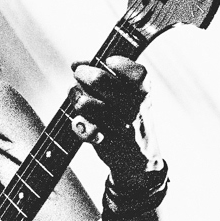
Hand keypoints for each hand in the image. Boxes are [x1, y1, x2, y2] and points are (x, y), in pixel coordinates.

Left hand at [69, 56, 149, 170]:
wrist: (140, 160)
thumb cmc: (129, 119)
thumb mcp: (132, 97)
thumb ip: (108, 76)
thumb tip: (76, 62)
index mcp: (143, 93)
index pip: (136, 71)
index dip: (118, 62)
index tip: (107, 60)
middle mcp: (133, 107)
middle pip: (98, 80)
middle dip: (83, 73)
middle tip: (80, 74)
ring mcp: (119, 125)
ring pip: (84, 102)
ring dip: (75, 96)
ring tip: (77, 97)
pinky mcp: (105, 142)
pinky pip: (81, 128)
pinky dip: (77, 123)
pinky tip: (80, 122)